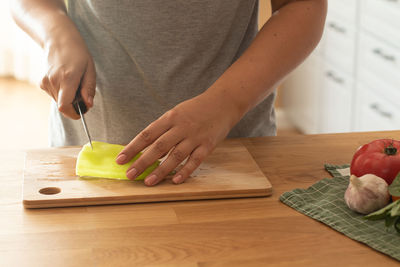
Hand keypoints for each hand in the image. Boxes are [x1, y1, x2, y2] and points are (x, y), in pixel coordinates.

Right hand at [40, 31, 95, 118]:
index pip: (65, 106)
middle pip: (64, 106)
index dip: (74, 113)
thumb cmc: (78, 54)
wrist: (58, 40)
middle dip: (75, 104)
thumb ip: (89, 89)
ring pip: (60, 102)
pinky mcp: (41, 83)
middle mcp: (54, 81)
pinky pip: (55, 96)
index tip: (82, 111)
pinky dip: (62, 93)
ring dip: (69, 98)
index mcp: (67, 78)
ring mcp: (45, 82)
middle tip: (82, 91)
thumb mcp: (90, 70)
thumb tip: (88, 105)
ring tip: (74, 82)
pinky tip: (66, 80)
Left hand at [116, 91, 240, 185]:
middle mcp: (181, 127)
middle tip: (130, 175)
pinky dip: (185, 171)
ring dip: (160, 170)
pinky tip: (175, 180)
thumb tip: (145, 150)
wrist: (223, 103)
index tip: (120, 160)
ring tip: (148, 182)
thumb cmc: (196, 110)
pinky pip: (195, 160)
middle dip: (142, 162)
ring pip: (175, 156)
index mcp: (170, 117)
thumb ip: (163, 130)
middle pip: (158, 147)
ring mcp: (195, 137)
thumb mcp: (176, 113)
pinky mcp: (208, 145)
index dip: (132, 148)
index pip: (147, 135)